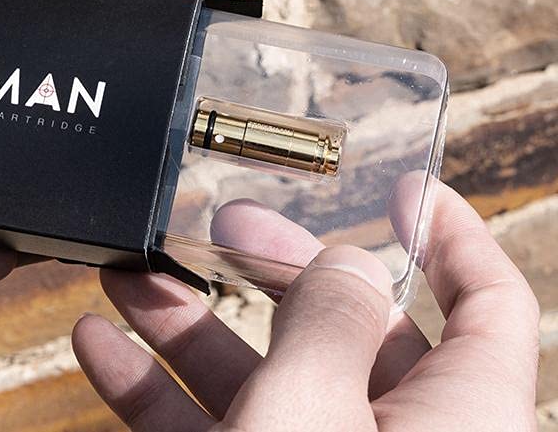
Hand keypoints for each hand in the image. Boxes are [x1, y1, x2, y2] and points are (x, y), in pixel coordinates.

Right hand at [73, 182, 539, 430]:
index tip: (406, 185)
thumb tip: (349, 262)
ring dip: (191, 326)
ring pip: (265, 379)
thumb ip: (331, 322)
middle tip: (216, 226)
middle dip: (275, 269)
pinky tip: (102, 351)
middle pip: (347, 331)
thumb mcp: (314, 415)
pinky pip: (213, 430)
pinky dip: (157, 391)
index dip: (454, 238)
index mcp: (459, 417)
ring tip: (132, 277)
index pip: (490, 308)